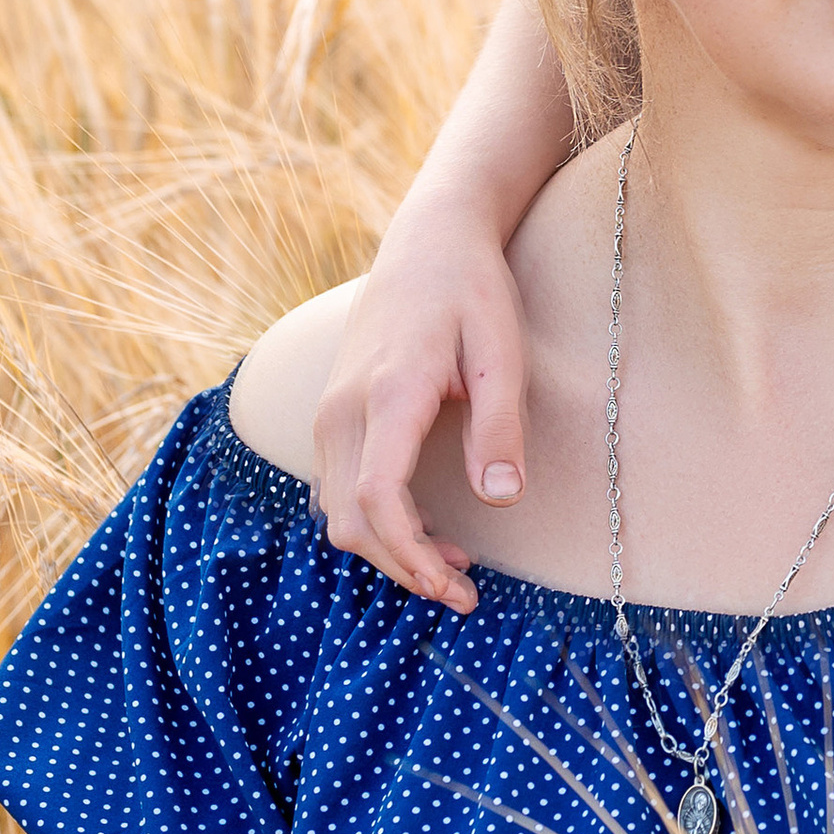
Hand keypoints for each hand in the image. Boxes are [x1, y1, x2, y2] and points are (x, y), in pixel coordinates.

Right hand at [313, 195, 530, 611]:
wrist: (429, 239)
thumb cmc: (472, 290)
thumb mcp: (502, 351)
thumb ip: (500, 426)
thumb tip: (501, 498)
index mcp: (388, 394)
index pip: (378, 499)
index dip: (412, 555)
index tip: (457, 586)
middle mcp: (343, 409)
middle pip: (350, 519)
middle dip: (403, 567)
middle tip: (464, 594)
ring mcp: (330, 411)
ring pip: (336, 509)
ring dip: (388, 549)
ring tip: (453, 564)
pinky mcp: (333, 413)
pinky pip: (336, 487)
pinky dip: (372, 521)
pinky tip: (423, 527)